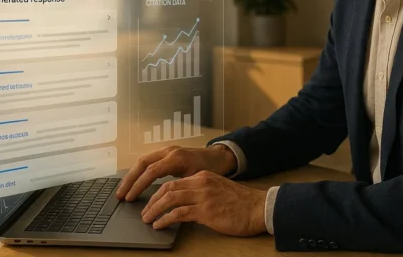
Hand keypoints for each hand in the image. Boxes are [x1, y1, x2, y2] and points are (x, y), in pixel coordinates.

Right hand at [115, 145, 236, 201]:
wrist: (220, 157)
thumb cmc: (211, 169)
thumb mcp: (197, 180)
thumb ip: (180, 188)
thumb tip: (164, 202)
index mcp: (176, 158)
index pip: (150, 172)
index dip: (138, 186)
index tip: (129, 199)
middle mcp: (169, 152)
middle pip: (142, 163)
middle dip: (129, 180)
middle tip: (119, 195)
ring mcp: (167, 151)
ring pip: (143, 161)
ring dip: (132, 176)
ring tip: (123, 191)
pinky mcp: (167, 154)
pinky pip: (149, 161)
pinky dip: (139, 172)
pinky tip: (134, 183)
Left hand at [141, 170, 266, 235]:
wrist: (258, 208)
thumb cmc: (241, 203)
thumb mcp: (218, 191)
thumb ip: (201, 193)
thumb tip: (184, 206)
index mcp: (202, 177)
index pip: (173, 181)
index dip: (158, 192)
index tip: (150, 201)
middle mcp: (200, 183)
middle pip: (167, 187)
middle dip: (151, 200)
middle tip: (144, 211)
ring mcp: (203, 196)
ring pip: (170, 198)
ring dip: (154, 209)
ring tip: (147, 219)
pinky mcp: (206, 211)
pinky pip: (178, 213)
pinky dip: (165, 219)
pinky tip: (160, 225)